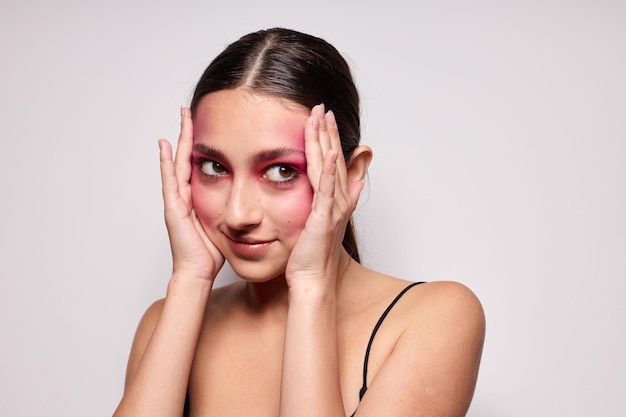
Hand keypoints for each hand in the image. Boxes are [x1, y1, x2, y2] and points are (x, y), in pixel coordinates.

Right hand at [159, 107, 223, 281]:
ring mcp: (176, 201)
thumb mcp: (224, 225)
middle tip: (190, 110)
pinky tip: (165, 145)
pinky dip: (166, 163)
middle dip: (189, 133)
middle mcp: (184, 196)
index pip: (200, 164)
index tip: (206, 123)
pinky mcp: (173, 209)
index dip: (201, 144)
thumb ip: (231, 210)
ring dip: (180, 139)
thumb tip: (251, 203)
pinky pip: (170, 181)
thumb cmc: (210, 254)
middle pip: (186, 157)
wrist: (197, 273)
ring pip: (178, 163)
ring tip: (182, 117)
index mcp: (196, 198)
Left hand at [285, 104, 364, 288]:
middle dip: (327, 132)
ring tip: (323, 118)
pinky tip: (329, 152)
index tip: (324, 117)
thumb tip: (356, 183)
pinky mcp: (324, 218)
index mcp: (335, 199)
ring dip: (326, 142)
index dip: (329, 138)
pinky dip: (329, 171)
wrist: (312, 279)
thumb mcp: (323, 222)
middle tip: (323, 107)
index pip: (332, 162)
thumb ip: (334, 200)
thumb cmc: (312, 255)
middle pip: (333, 158)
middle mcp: (339, 201)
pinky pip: (326, 190)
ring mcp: (333, 208)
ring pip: (329, 168)